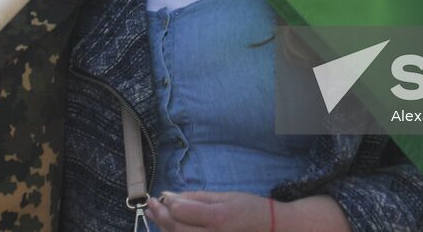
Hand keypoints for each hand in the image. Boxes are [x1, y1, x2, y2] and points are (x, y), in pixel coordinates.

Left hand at [146, 191, 271, 230]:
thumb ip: (198, 198)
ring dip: (162, 227)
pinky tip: (168, 228)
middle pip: (175, 228)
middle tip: (150, 204)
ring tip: (153, 214)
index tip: (161, 195)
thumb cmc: (251, 210)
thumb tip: (173, 196)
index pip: (181, 210)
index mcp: (218, 218)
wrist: (272, 230)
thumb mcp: (226, 196)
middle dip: (159, 214)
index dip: (168, 202)